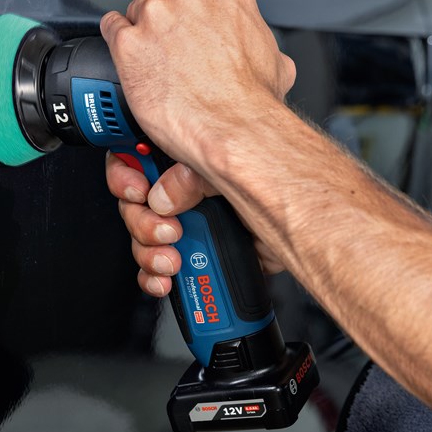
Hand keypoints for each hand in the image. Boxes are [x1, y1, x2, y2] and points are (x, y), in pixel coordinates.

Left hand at [100, 0, 295, 176]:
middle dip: (169, 24)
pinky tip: (130, 61)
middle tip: (178, 56)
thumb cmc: (253, 99)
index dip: (196, 13)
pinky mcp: (128, 41)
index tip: (195, 30)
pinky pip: (111, 30)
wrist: (234, 129)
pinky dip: (117, 45)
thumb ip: (256, 38)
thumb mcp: (275, 58)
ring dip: (143, 36)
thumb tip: (252, 48)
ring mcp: (156, 14)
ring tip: (157, 66)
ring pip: (137, 13)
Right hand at [105, 153, 284, 296]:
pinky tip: (167, 279)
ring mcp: (192, 221)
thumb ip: (187, 173)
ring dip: (149, 251)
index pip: (135, 154)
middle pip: (135, 202)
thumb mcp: (223, 158)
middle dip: (141, 221)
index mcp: (187, 152)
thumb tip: (162, 195)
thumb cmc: (278, 180)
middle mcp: (185, 187)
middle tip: (165, 228)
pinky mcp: (198, 251)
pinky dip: (156, 276)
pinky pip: (159, 267)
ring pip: (143, 238)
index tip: (135, 189)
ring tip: (172, 258)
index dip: (125, 173)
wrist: (307, 228)